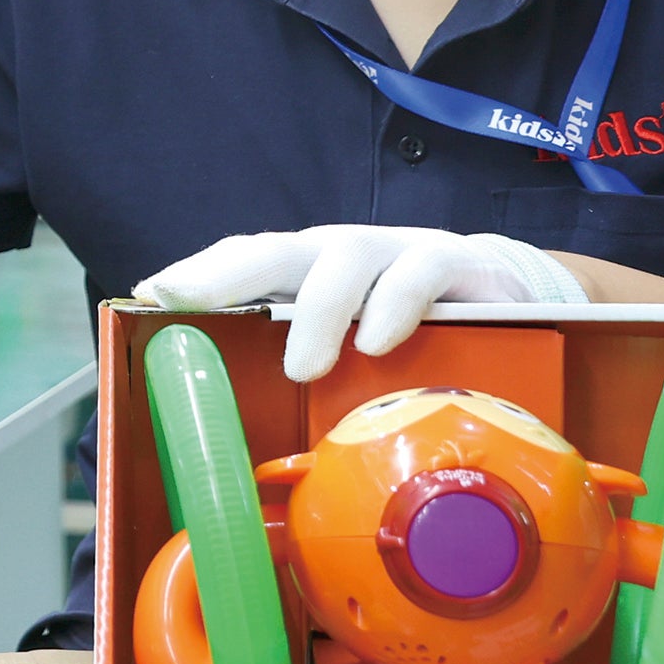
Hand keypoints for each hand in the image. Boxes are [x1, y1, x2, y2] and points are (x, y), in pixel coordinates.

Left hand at [137, 225, 586, 381]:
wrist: (514, 295)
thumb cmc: (412, 325)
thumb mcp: (354, 342)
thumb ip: (304, 362)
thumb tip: (232, 414)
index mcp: (309, 269)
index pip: (245, 258)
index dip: (197, 273)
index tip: (149, 294)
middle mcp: (345, 251)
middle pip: (278, 249)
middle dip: (227, 274)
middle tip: (189, 304)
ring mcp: (399, 250)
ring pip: (344, 258)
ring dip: (317, 312)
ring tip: (301, 369)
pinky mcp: (458, 263)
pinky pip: (421, 271)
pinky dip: (395, 305)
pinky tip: (378, 344)